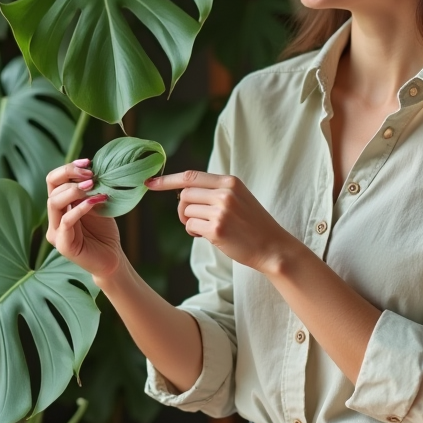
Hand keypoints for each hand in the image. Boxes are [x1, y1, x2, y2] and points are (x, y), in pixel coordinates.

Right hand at [45, 158, 124, 280]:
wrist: (112, 258)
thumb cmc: (104, 231)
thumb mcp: (97, 204)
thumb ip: (90, 190)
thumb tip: (91, 167)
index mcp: (60, 207)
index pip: (53, 181)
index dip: (67, 168)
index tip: (87, 162)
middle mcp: (54, 218)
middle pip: (51, 188)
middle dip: (71, 176)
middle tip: (92, 175)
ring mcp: (56, 232)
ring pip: (53, 203)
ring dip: (73, 190)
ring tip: (93, 186)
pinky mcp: (63, 245)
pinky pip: (66, 222)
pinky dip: (80, 209)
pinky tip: (95, 201)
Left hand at [145, 170, 297, 273]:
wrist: (273, 247)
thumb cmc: (253, 224)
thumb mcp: (238, 198)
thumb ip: (214, 191)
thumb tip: (182, 192)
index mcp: (230, 181)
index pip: (190, 176)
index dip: (167, 179)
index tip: (149, 183)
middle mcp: (224, 193)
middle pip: (184, 195)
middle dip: (183, 209)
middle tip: (194, 220)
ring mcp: (221, 210)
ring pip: (186, 211)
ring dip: (190, 222)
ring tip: (208, 229)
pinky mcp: (217, 229)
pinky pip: (190, 227)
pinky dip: (195, 233)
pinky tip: (210, 236)